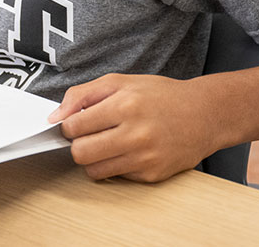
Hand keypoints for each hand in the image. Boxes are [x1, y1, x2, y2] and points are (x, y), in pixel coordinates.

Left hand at [48, 73, 225, 182]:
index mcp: (125, 105)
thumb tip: (55, 117)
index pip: (74, 127)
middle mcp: (136, 133)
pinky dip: (116, 165)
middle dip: (78, 145)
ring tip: (106, 143)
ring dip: (93, 158)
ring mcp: (145, 157)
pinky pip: (117, 176)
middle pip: (80, 153)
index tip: (75, 124)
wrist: (204, 114)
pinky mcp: (153, 174)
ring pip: (95, 170)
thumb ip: (82, 95)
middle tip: (88, 136)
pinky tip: (128, 150)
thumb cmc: (161, 96)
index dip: (68, 126)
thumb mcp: (120, 82)